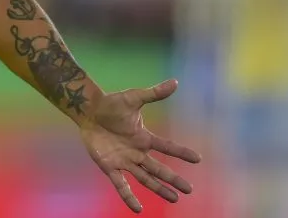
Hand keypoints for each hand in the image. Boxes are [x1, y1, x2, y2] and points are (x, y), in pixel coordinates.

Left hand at [80, 79, 201, 212]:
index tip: (198, 159)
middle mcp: (137, 152)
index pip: (167, 147)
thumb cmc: (111, 104)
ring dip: (158, 189)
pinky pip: (120, 184)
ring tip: (174, 198)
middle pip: (158, 168)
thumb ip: (154, 93)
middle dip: (173, 179)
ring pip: (145, 179)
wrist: (89, 111)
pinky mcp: (109, 166)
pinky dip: (129, 196)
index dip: (181, 152)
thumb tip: (175, 82)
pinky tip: (138, 209)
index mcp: (144, 138)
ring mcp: (124, 161)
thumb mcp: (134, 98)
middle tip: (189, 190)